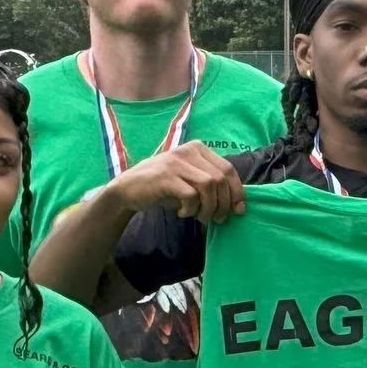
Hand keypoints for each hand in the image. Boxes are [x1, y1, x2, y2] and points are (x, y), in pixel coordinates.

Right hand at [116, 142, 245, 223]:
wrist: (129, 189)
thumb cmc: (164, 187)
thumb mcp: (190, 180)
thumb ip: (211, 185)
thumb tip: (236, 203)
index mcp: (198, 149)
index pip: (228, 169)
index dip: (237, 191)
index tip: (238, 210)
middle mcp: (188, 150)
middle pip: (220, 179)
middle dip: (224, 203)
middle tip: (217, 219)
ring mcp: (176, 162)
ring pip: (209, 186)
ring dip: (208, 207)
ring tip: (200, 217)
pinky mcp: (165, 177)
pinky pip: (190, 195)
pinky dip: (190, 209)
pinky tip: (182, 212)